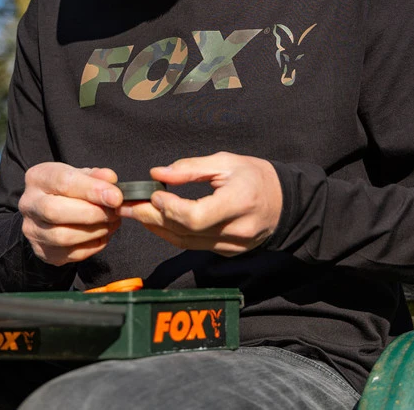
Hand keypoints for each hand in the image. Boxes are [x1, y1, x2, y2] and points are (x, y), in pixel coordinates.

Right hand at [19, 163, 123, 265]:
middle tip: (115, 212)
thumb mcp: (81, 175)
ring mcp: (33, 230)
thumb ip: (96, 176)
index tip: (116, 197)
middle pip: (55, 211)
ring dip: (94, 231)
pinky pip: (71, 254)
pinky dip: (93, 245)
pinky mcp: (43, 251)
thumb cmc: (69, 189)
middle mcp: (29, 204)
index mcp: (38, 178)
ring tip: (112, 222)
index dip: (92, 190)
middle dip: (92, 213)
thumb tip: (110, 180)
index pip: (64, 182)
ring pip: (63, 236)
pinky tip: (104, 234)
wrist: (50, 211)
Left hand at [119, 152, 282, 256]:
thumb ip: (191, 168)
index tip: (153, 193)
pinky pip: (194, 246)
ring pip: (186, 243)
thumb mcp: (226, 162)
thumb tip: (158, 173)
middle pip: (185, 231)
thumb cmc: (256, 177)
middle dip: (153, 218)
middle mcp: (236, 230)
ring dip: (158, 228)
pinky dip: (173, 234)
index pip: (195, 216)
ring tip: (136, 214)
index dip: (169, 208)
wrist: (285, 202)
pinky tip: (158, 222)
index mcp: (239, 202)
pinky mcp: (227, 252)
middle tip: (129, 206)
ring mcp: (233, 246)